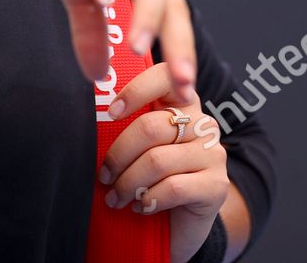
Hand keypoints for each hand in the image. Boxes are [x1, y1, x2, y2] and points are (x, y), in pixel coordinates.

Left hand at [96, 62, 228, 262]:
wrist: (180, 227)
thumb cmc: (151, 182)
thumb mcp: (138, 151)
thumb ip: (126, 130)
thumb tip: (90, 119)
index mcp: (182, 106)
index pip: (165, 78)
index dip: (135, 90)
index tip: (111, 113)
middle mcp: (202, 124)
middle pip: (150, 127)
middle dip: (118, 155)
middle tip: (104, 177)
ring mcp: (213, 154)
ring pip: (157, 160)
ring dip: (128, 184)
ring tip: (116, 199)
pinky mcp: (216, 186)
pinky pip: (172, 187)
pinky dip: (149, 200)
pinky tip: (141, 207)